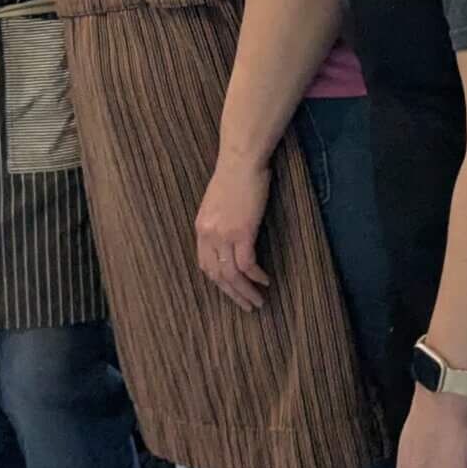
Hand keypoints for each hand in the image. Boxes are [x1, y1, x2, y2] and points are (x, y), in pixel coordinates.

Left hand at [194, 158, 271, 310]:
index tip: (231, 291)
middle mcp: (209, 235)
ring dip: (246, 291)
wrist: (241, 161)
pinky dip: (256, 276)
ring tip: (258, 301)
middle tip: (247, 306)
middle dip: (233, 294)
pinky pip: (247, 264)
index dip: (219, 282)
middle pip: (217, 275)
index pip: (205, 265)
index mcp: (201, 228)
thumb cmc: (234, 176)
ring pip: (232, 274)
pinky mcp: (242, 232)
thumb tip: (229, 238)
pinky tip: (265, 281)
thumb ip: (218, 223)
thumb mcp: (217, 203)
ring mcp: (224, 235)